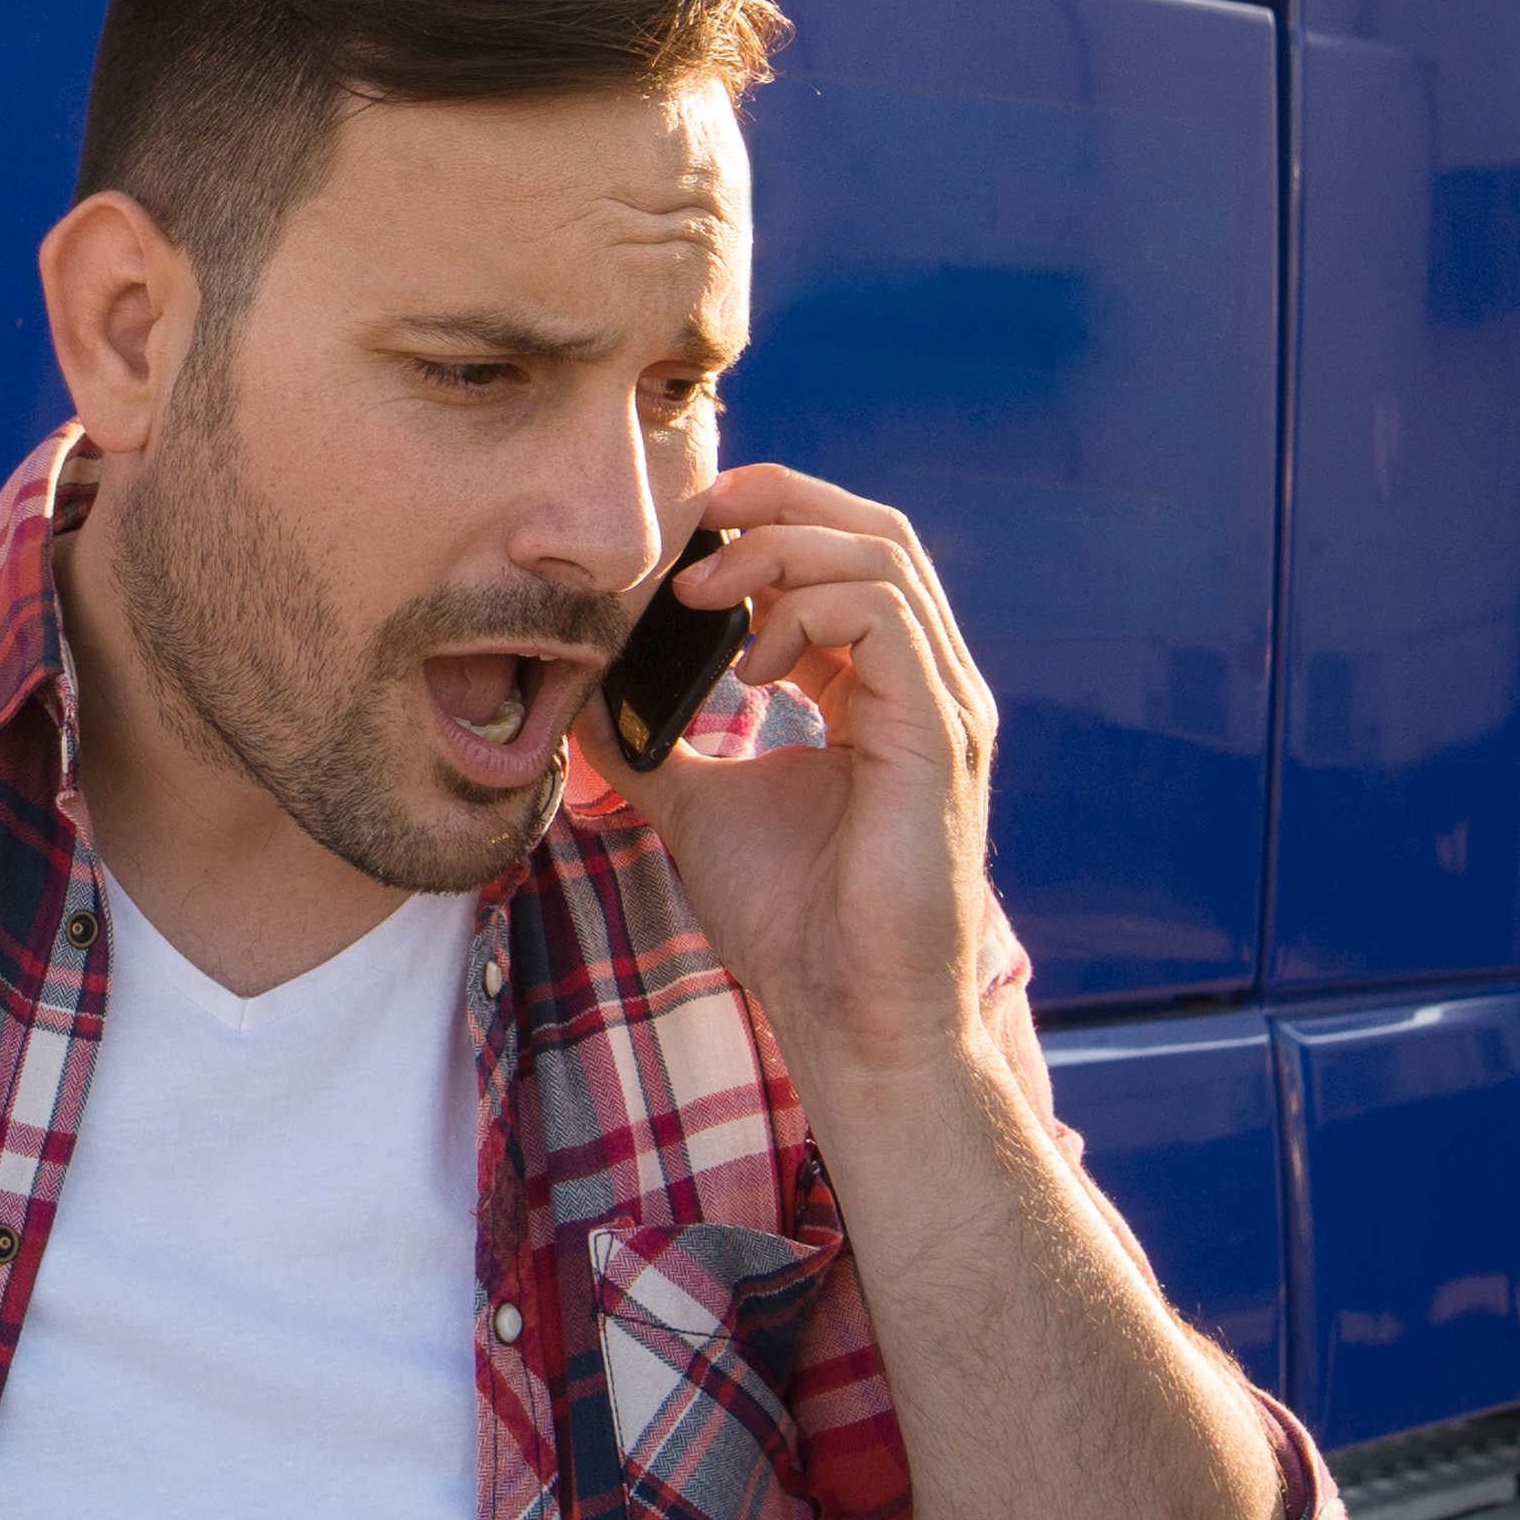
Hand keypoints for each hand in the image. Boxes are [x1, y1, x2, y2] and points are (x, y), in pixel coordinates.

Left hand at [578, 463, 1014, 1090]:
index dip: (768, 525)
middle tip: (696, 514)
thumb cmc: (794, 924)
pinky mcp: (940, 735)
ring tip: (703, 595)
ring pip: (883, 555)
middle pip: (875, 531)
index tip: (686, 537)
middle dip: (781, 500)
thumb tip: (575, 692)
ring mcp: (943, 705)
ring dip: (780, 550)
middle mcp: (926, 685)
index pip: (845, 559)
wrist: (850, 1018)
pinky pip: (886, 616)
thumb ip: (648, 744)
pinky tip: (751, 665)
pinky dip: (808, 610)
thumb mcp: (697, 806)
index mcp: (883, 691)